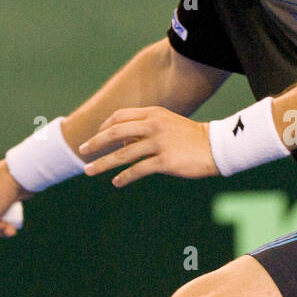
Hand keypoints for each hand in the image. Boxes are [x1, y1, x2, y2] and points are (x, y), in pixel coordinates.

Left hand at [78, 106, 218, 187]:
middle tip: (82, 151)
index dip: (103, 127)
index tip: (95, 137)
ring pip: (122, 154)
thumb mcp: (166, 125)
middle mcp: (153, 125)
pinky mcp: (165, 161)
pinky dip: (124, 177)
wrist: (215, 147)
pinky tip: (116, 182)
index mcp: (152, 113)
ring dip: (103, 163)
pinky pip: (138, 170)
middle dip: (96, 142)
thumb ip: (144, 130)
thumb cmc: (189, 137)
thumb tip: (122, 144)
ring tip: (89, 170)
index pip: (119, 117)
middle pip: (115, 132)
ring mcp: (159, 143)